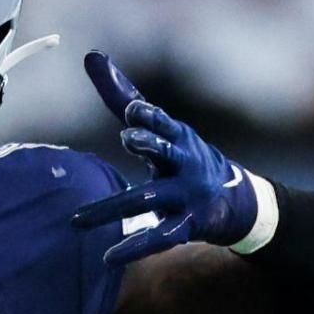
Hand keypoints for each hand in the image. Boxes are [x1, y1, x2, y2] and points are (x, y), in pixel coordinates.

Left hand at [70, 51, 263, 265]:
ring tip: (77, 220)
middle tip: (127, 138)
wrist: (236, 201)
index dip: (150, 116)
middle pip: (165, 151)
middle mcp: (184, 163)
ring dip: (113, 208)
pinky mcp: (186, 226)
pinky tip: (108, 258)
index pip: (163, 122)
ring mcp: (186, 196)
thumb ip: (122, 95)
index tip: (132, 110)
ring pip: (149, 199)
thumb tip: (91, 55)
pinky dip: (133, 248)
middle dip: (148, 143)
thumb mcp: (158, 126)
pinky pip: (159, 238)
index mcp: (177, 136)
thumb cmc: (183, 155)